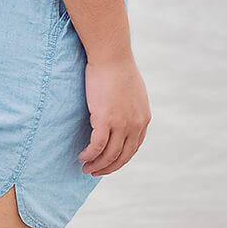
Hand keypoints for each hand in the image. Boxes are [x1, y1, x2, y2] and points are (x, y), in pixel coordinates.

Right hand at [78, 55, 149, 176]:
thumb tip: (122, 109)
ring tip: (86, 168)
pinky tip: (83, 156)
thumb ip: (130, 105)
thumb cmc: (118, 67)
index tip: (109, 162)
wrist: (112, 56)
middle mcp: (135, 125)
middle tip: (96, 171)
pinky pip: (97, 146)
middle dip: (109, 167)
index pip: (133, 147)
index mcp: (143, 119)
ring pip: (109, 154)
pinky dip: (89, 154)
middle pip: (123, 156)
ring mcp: (121, 124)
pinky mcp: (105, 120)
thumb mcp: (132, 90)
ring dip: (97, 165)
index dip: (121, 158)